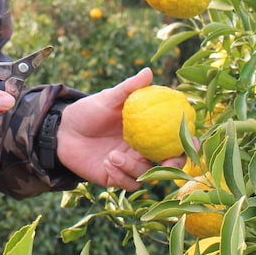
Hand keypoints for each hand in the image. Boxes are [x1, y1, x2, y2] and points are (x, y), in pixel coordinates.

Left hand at [56, 68, 184, 190]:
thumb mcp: (107, 98)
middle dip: (173, 167)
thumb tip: (148, 71)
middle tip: (166, 162)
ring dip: (134, 168)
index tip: (194, 142)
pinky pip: (128, 183)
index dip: (190, 144)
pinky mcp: (117, 178)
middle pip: (169, 164)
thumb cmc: (87, 111)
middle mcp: (143, 150)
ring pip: (147, 175)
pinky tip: (107, 161)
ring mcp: (131, 165)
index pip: (176, 140)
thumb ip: (128, 88)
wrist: (62, 131)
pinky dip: (121, 175)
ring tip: (112, 155)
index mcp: (147, 130)